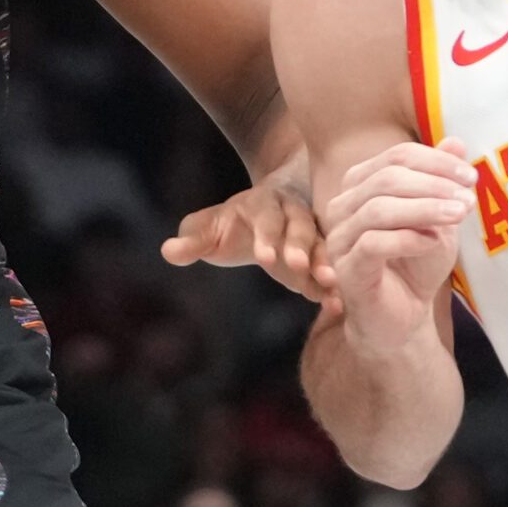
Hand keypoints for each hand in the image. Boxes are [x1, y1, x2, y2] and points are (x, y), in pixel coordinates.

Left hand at [161, 171, 329, 300]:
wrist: (266, 211)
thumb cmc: (231, 224)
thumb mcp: (209, 227)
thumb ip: (192, 239)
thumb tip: (168, 251)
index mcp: (263, 203)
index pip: (265, 216)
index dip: (265, 236)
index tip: (264, 259)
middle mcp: (294, 212)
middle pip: (300, 226)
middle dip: (300, 246)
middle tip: (299, 268)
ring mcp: (314, 231)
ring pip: (323, 243)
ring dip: (327, 264)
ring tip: (331, 286)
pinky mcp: (324, 252)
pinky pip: (334, 264)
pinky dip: (336, 283)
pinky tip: (339, 304)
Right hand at [325, 140, 472, 352]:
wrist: (403, 319)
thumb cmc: (417, 265)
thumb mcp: (438, 218)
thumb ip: (442, 181)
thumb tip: (457, 142)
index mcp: (361, 186)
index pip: (396, 157)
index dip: (436, 162)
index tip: (471, 177)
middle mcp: (342, 207)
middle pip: (385, 179)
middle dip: (433, 184)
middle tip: (468, 198)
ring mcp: (339, 238)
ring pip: (378, 209)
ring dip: (425, 209)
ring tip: (458, 215)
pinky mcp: (345, 270)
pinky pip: (373, 244)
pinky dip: (408, 238)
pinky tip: (433, 242)